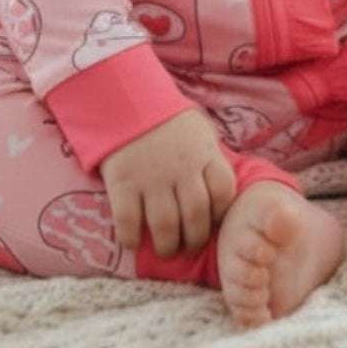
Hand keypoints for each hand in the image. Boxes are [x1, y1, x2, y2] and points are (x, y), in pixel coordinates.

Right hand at [99, 109, 237, 258]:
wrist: (124, 98)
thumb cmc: (165, 119)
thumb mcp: (197, 130)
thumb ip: (210, 158)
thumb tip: (220, 190)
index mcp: (204, 153)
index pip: (224, 192)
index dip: (220, 214)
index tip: (211, 222)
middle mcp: (181, 168)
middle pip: (196, 216)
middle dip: (193, 240)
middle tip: (187, 246)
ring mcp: (151, 176)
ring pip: (166, 226)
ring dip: (166, 246)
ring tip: (165, 250)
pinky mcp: (123, 182)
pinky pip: (128, 221)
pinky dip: (131, 238)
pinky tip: (133, 242)